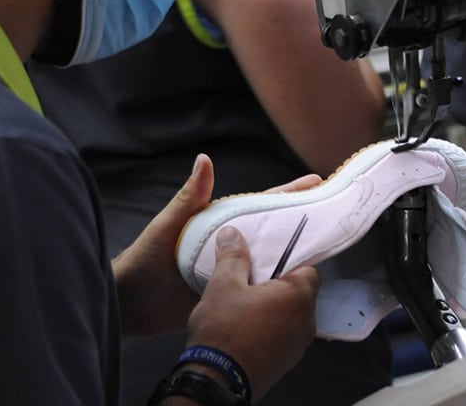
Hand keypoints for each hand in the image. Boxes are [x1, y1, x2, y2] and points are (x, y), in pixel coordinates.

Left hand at [112, 154, 321, 335]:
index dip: (288, 193)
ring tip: (328, 248)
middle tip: (334, 212)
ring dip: (296, 255)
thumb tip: (204, 159)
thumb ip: (189, 197)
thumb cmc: (145, 260)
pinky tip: (301, 287)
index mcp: (221, 224)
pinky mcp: (233, 296)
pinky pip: (262, 290)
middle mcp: (233, 245)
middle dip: (302, 220)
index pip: (261, 203)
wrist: (131, 305)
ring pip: (272, 260)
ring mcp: (235, 271)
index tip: (316, 181)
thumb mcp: (169, 226)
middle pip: (274, 230)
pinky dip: (281, 287)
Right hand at [186, 226, 319, 399]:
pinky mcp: (286, 362)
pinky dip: (271, 330)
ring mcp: (298, 345)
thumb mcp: (222, 285)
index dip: (289, 262)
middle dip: (279, 286)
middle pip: (301, 293)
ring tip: (246, 307)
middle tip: (253, 283)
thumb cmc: (222, 333)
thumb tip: (232, 235)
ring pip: (292, 316)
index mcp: (298, 297)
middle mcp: (306, 322)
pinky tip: (246, 329)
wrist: (215, 382)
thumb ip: (232, 257)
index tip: (269, 262)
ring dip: (275, 310)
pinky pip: (284, 337)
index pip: (308, 269)